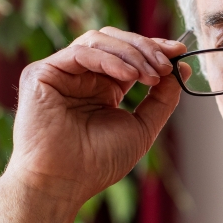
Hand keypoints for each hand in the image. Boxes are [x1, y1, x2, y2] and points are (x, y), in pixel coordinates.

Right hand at [6, 28, 190, 208]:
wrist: (63, 182)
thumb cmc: (98, 163)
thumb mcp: (142, 127)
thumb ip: (161, 98)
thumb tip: (181, 68)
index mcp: (102, 88)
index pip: (128, 54)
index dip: (154, 48)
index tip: (179, 52)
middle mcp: (81, 76)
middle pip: (114, 41)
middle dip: (145, 48)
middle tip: (167, 64)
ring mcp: (60, 73)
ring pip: (98, 40)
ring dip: (132, 53)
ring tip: (151, 75)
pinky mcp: (41, 73)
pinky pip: (80, 53)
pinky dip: (110, 60)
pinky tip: (130, 76)